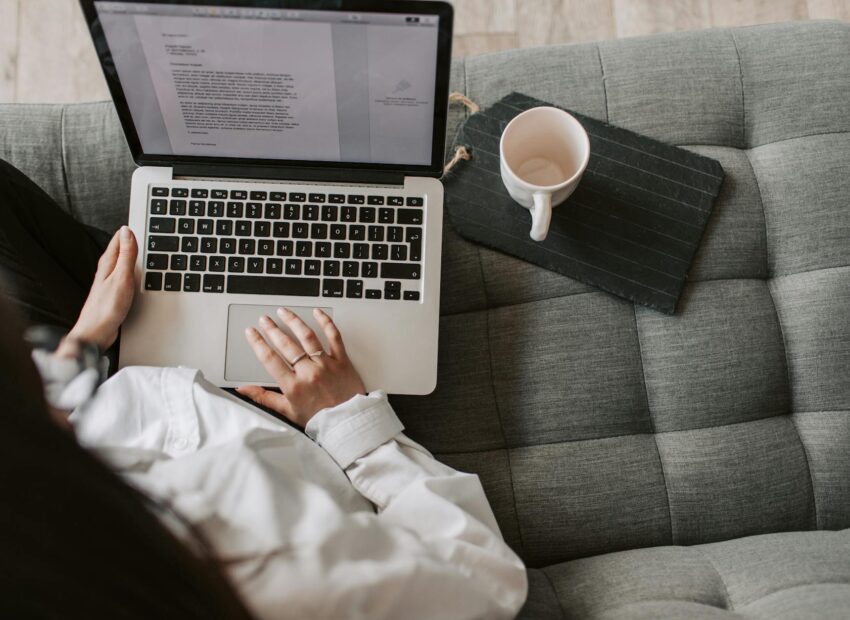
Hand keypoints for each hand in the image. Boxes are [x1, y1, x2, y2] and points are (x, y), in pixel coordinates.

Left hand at [67, 226, 137, 350]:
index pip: (119, 239)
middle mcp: (106, 270)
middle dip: (131, 240)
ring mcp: (109, 281)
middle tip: (143, 231)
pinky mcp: (114, 292)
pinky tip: (138, 274)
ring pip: (122, 262)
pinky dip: (133, 270)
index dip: (130, 231)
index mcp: (108, 263)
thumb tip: (127, 232)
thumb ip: (126, 255)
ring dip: (132, 255)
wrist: (96, 332)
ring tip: (143, 248)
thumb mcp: (121, 277)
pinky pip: (125, 275)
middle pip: (121, 249)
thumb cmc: (107, 307)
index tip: (141, 222)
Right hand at [237, 307, 365, 426]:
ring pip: (307, 336)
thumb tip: (243, 390)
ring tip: (283, 312)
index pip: (270, 359)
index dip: (258, 343)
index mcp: (293, 386)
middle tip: (264, 319)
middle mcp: (308, 372)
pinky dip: (325, 322)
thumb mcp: (287, 411)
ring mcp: (326, 364)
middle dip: (272, 329)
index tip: (251, 332)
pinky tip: (317, 312)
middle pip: (286, 344)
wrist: (348, 423)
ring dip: (293, 321)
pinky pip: (334, 336)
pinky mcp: (342, 360)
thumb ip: (264, 398)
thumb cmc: (319, 419)